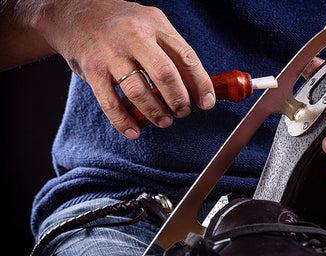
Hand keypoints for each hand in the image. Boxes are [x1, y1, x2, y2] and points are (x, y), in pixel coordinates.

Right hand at [29, 0, 214, 138]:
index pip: (186, 56)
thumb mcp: (152, 24)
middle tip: (183, 112)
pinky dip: (124, 121)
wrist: (76, 13)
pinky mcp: (92, 70)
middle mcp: (134, 37)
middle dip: (179, 100)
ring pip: (138, 91)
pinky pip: (110, 103)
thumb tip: (195, 86)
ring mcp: (111, 54)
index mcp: (156, 25)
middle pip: (165, 74)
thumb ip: (172, 50)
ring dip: (155, 112)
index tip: (208, 102)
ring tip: (164, 121)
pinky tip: (135, 131)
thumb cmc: (122, 23)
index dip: (201, 83)